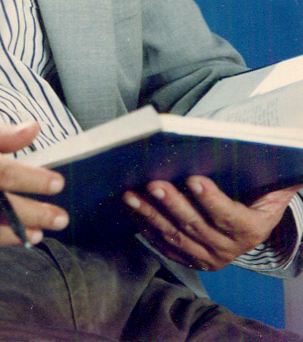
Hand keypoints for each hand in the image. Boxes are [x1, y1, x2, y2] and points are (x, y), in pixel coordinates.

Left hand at [123, 176, 302, 270]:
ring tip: (132, 196)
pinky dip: (148, 229)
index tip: (194, 178)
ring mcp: (210, 258)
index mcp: (252, 229)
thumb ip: (270, 170)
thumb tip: (272, 148)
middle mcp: (230, 249)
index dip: (211, 199)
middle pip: (196, 226)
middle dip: (172, 204)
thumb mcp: (274, 185)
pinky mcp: (193, 260)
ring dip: (151, 216)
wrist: (256, 224)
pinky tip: (134, 212)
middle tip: (153, 183)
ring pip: (177, 237)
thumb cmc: (260, 194)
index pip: (229, 216)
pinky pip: (167, 247)